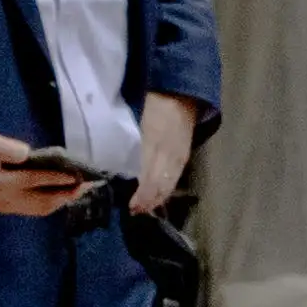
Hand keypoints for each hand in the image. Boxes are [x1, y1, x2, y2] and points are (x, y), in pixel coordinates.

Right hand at [0, 126, 86, 217]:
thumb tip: (26, 153)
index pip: (27, 181)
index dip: (51, 178)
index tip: (73, 174)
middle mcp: (1, 200)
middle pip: (38, 201)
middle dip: (64, 193)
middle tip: (87, 183)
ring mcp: (6, 207)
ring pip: (40, 209)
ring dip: (63, 200)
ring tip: (83, 188)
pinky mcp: (10, 209)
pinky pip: (36, 209)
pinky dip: (54, 201)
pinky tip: (67, 192)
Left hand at [131, 90, 194, 216]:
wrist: (181, 94)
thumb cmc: (154, 107)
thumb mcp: (141, 124)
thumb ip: (132, 145)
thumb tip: (122, 165)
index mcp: (155, 142)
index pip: (149, 175)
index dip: (142, 193)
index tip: (131, 206)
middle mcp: (169, 152)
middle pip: (159, 183)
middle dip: (148, 200)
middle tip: (135, 211)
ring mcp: (179, 156)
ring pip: (169, 183)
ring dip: (157, 198)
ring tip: (145, 209)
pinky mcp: (184, 157)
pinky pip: (175, 178)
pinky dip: (166, 190)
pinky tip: (159, 198)